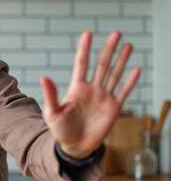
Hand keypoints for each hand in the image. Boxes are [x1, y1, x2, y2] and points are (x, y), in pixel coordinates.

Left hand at [40, 30, 140, 158]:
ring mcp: (104, 98)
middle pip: (102, 65)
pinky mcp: (114, 108)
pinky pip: (124, 92)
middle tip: (117, 33)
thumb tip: (43, 77)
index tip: (88, 33)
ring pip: (115, 74)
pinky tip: (136, 69)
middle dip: (109, 49)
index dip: (85, 49)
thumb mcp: (52, 113)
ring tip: (128, 45)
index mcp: (76, 88)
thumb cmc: (60, 130)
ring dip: (122, 60)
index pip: (82, 64)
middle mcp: (92, 89)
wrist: (74, 146)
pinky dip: (130, 81)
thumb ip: (50, 95)